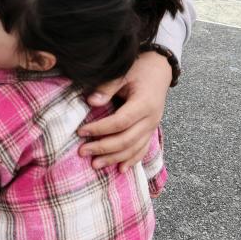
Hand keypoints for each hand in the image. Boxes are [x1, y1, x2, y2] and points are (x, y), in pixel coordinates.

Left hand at [77, 51, 171, 170]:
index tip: (80, 132)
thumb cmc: (139, 69)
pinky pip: (143, 149)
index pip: (120, 122)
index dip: (100, 129)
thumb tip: (91, 102)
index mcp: (144, 104)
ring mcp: (153, 127)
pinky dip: (132, 160)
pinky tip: (120, 170)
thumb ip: (108, 87)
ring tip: (95, 165)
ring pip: (134, 148)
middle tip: (82, 152)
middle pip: (126, 140)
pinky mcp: (151, 131)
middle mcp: (151, 119)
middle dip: (103, 148)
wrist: (160, 69)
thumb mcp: (123, 72)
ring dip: (114, 158)